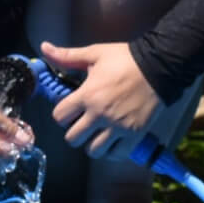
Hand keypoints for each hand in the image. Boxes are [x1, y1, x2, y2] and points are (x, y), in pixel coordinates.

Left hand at [40, 40, 165, 158]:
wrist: (159, 67)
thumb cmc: (125, 59)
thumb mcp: (94, 54)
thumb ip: (67, 56)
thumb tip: (44, 48)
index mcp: (87, 95)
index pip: (60, 117)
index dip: (62, 114)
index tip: (70, 110)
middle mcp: (100, 115)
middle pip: (73, 139)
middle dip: (74, 132)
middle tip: (83, 124)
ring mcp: (118, 127)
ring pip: (94, 151)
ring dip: (92, 144)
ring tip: (97, 135)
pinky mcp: (134, 135)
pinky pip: (116, 154)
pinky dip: (111, 151)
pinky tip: (112, 142)